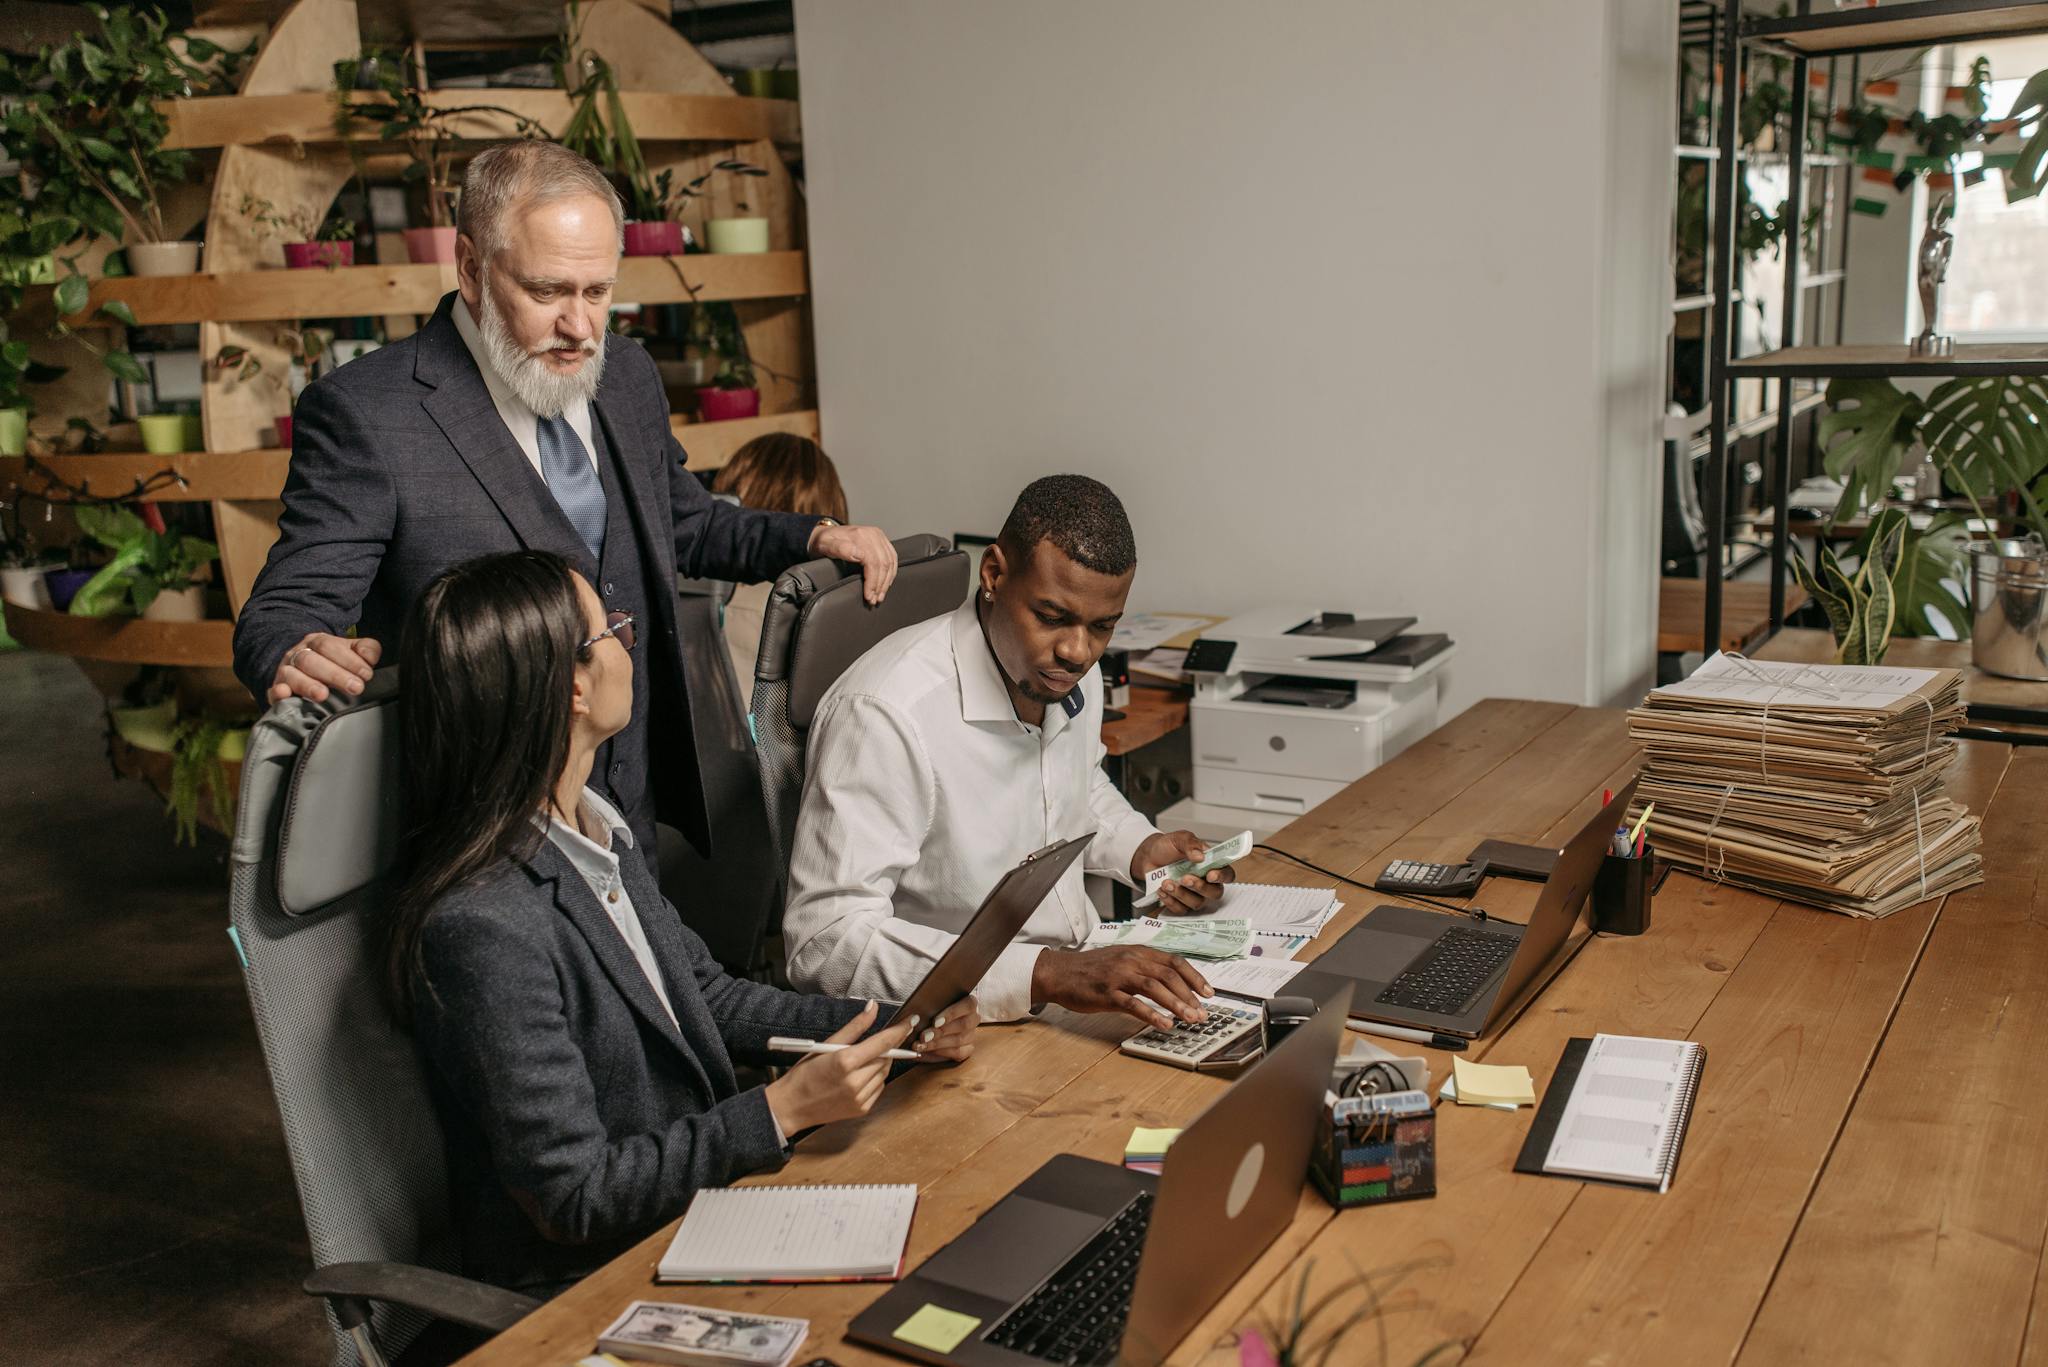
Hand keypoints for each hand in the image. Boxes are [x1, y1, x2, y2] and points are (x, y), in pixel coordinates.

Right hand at [268, 632, 381, 704]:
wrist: (304, 671)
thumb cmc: (335, 663)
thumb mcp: (352, 652)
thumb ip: (366, 649)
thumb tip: (369, 657)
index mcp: (318, 642)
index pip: (329, 646)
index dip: (348, 659)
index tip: (366, 674)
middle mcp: (298, 655)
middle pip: (311, 660)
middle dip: (335, 674)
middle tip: (355, 687)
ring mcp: (285, 672)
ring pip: (291, 674)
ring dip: (307, 684)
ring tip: (323, 695)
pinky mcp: (277, 691)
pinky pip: (273, 691)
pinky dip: (278, 693)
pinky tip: (284, 694)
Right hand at [763, 1002, 914, 1133]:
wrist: (791, 1107)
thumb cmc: (804, 1074)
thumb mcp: (826, 1045)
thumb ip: (854, 1027)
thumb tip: (873, 1007)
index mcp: (845, 1062)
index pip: (882, 1042)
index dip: (899, 1030)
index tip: (910, 1021)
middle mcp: (855, 1082)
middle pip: (886, 1058)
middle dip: (884, 1048)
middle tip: (869, 1045)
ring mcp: (860, 1098)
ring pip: (884, 1073)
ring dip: (878, 1064)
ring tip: (858, 1063)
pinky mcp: (862, 1110)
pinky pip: (878, 1088)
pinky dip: (874, 1079)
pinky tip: (857, 1077)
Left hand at [808, 522, 897, 605]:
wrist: (825, 534)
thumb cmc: (824, 542)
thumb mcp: (825, 545)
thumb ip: (840, 549)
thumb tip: (857, 554)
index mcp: (860, 535)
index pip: (873, 563)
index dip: (872, 582)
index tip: (868, 595)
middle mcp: (871, 534)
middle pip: (883, 564)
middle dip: (880, 585)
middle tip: (874, 599)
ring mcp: (878, 536)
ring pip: (890, 562)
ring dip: (886, 581)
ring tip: (879, 595)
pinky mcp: (881, 540)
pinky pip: (892, 557)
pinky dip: (890, 573)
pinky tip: (886, 583)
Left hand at [908, 995, 978, 1061]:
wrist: (933, 1022)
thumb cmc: (933, 1009)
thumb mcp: (932, 1003)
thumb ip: (931, 1005)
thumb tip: (918, 1015)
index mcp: (969, 1002)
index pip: (968, 1005)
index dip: (952, 1014)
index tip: (935, 1022)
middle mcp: (973, 1018)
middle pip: (963, 1025)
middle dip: (941, 1032)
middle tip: (924, 1037)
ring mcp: (971, 1034)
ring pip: (959, 1040)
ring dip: (937, 1044)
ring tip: (920, 1046)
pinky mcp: (968, 1049)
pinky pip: (958, 1053)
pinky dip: (941, 1053)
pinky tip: (926, 1052)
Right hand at [1031, 946, 1211, 1030]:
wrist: (1060, 972)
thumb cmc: (1092, 970)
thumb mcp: (1122, 961)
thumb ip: (1146, 969)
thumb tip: (1173, 985)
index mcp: (1139, 951)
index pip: (1174, 961)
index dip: (1194, 977)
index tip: (1209, 993)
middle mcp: (1131, 960)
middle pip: (1169, 974)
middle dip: (1190, 995)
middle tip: (1202, 1013)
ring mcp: (1119, 975)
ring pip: (1155, 987)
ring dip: (1177, 1004)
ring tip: (1191, 1019)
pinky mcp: (1107, 993)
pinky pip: (1134, 1004)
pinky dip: (1152, 1015)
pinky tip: (1165, 1025)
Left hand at [1132, 830, 1234, 913]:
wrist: (1148, 856)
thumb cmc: (1167, 848)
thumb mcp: (1179, 839)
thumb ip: (1191, 844)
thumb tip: (1200, 856)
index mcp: (1210, 865)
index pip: (1227, 874)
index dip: (1222, 877)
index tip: (1211, 875)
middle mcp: (1205, 882)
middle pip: (1215, 893)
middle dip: (1200, 887)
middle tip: (1185, 878)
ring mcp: (1193, 895)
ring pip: (1197, 903)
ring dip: (1181, 894)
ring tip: (1166, 882)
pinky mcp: (1180, 904)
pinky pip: (1181, 910)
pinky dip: (1170, 901)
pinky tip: (1162, 891)